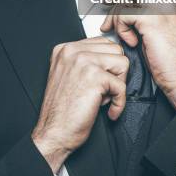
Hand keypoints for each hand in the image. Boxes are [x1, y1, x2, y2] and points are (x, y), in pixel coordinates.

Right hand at [31, 36, 128, 173]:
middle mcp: (73, 51)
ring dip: (118, 84)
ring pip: (122, 63)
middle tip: (105, 89)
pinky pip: (122, 86)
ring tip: (105, 97)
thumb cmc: (61, 110)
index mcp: (65, 49)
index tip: (104, 78)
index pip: (102, 42)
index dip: (108, 63)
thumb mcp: (66, 75)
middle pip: (115, 49)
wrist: (53, 133)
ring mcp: (84, 62)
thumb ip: (83, 61)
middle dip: (115, 71)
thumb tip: (108, 57)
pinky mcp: (95, 77)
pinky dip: (119, 103)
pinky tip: (108, 110)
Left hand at [100, 0, 175, 110]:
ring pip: (126, 1)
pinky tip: (131, 41)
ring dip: (117, 19)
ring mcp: (162, 5)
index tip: (114, 7)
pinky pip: (124, 15)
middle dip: (117, 7)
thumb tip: (127, 8)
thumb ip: (150, 13)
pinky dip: (121, 28)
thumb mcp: (163, 28)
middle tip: (109, 22)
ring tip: (122, 35)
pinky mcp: (152, 18)